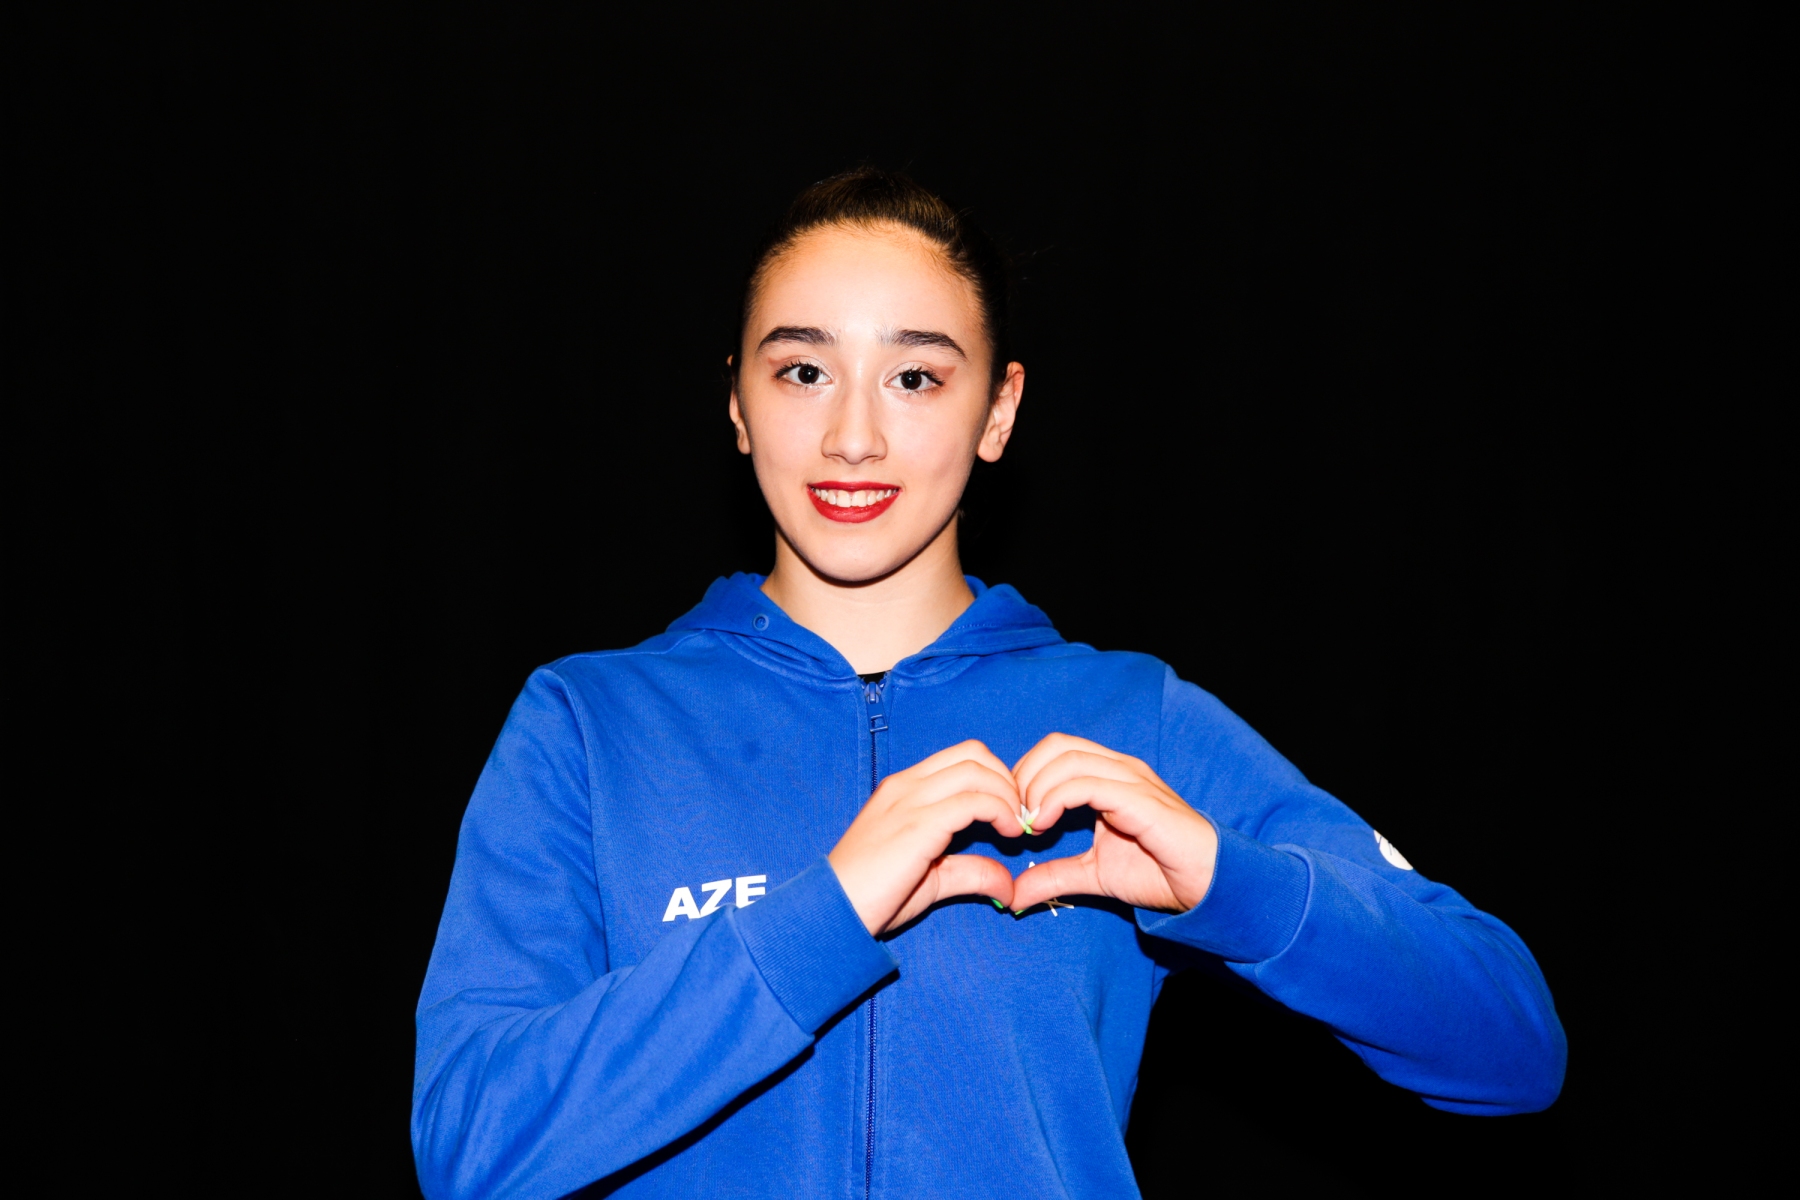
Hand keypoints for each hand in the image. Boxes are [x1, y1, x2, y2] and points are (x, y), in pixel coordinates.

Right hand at [829, 740, 1026, 934]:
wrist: (833, 911)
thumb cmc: (871, 897)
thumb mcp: (931, 879)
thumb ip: (969, 872)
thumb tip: (1009, 886)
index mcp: (904, 789)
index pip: (961, 757)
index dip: (995, 778)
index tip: (1010, 813)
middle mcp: (906, 786)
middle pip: (974, 754)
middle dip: (1007, 780)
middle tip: (1018, 817)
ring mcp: (910, 801)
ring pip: (976, 771)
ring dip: (1008, 795)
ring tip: (1016, 827)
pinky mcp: (918, 824)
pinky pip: (973, 801)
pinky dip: (1000, 812)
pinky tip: (1009, 835)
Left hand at [1009, 733, 1217, 913]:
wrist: (1206, 886)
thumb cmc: (1158, 872)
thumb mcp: (1093, 874)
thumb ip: (1054, 876)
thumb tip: (1014, 895)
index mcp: (1108, 775)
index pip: (1054, 749)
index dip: (1025, 774)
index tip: (1015, 814)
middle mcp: (1119, 768)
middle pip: (1056, 745)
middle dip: (1025, 777)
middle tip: (1017, 817)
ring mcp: (1131, 779)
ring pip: (1068, 759)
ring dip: (1037, 789)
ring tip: (1031, 824)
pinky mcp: (1139, 798)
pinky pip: (1086, 784)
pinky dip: (1055, 799)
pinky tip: (1044, 824)